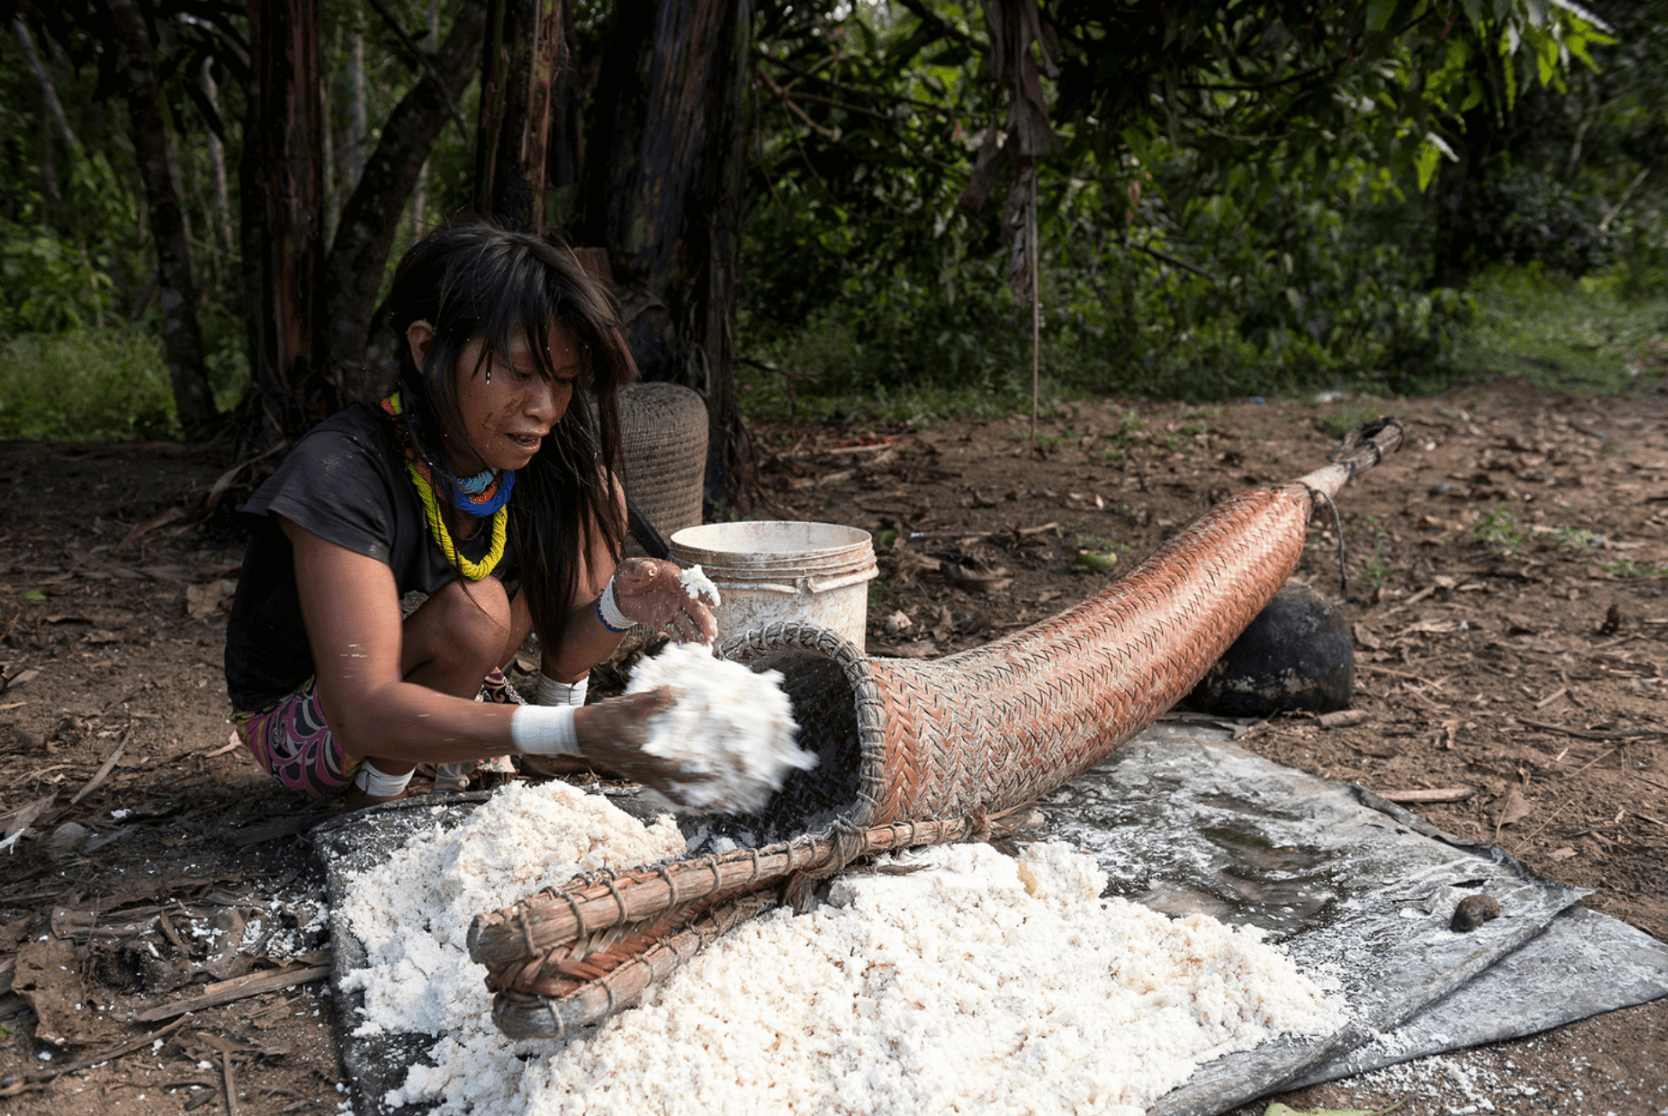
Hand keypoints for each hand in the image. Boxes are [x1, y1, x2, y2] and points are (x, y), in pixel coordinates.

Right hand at [571, 689, 704, 801]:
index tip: (717, 775)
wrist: (580, 734)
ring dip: (687, 799)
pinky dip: (673, 792)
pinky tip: (682, 787)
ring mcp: (640, 776)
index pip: (678, 772)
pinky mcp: (635, 774)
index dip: (699, 776)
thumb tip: (676, 692)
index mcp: (647, 758)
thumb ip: (654, 699)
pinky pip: (658, 788)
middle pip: (677, 794)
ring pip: (667, 794)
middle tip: (720, 802)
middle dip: (698, 800)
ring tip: (705, 802)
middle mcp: (645, 772)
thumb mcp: (630, 705)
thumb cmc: (606, 718)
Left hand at [611, 557, 718, 642]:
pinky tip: (689, 650)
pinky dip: (683, 641)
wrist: (622, 592)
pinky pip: (676, 632)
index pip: (691, 584)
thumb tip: (649, 570)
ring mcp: (673, 610)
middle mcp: (678, 595)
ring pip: (689, 622)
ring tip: (704, 645)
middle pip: (695, 607)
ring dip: (697, 633)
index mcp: (673, 577)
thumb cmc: (629, 575)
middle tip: (711, 632)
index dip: (703, 592)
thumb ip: (639, 568)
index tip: (713, 601)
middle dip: (704, 620)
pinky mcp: (665, 622)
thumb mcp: (629, 568)